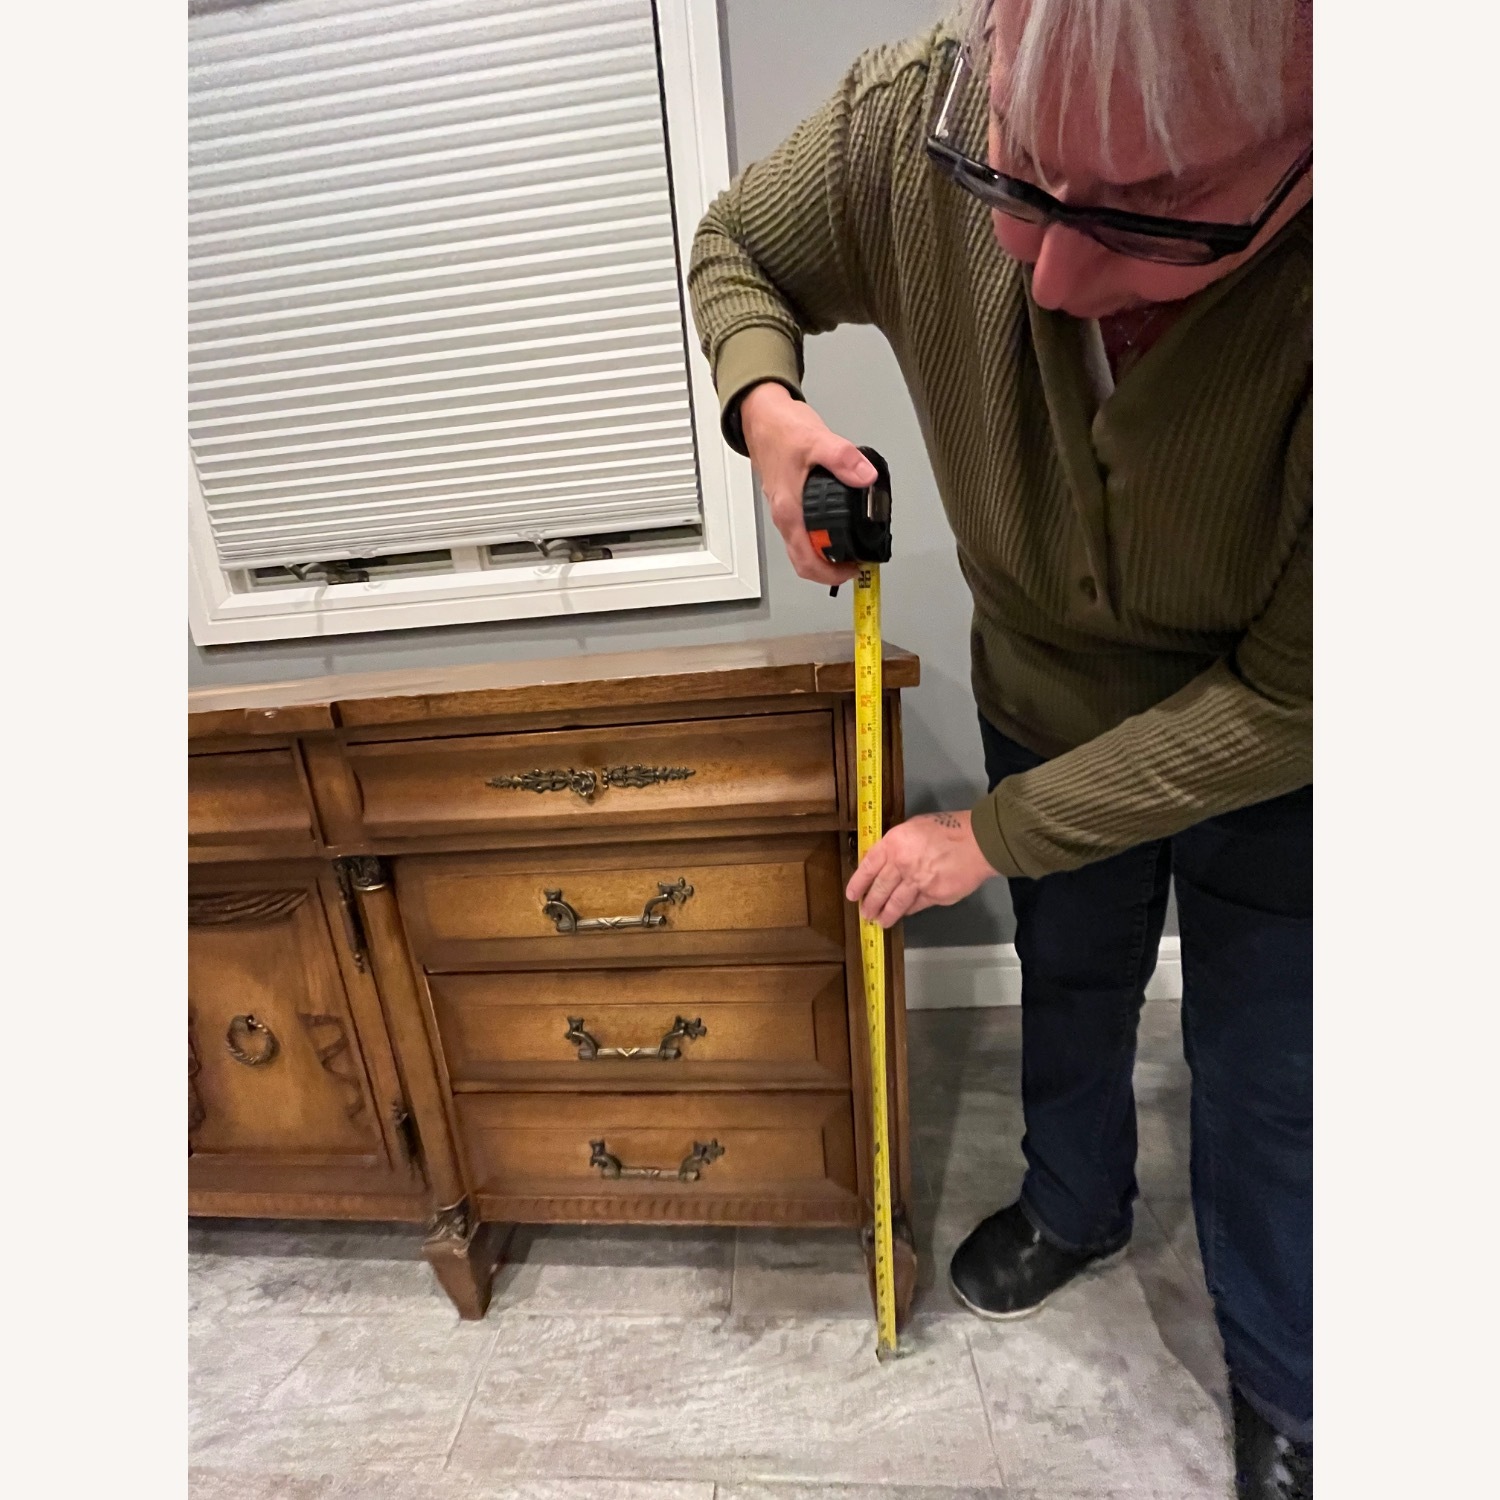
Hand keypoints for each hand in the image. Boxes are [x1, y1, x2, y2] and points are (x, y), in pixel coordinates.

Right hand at [739, 381, 875, 586]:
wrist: (761, 416)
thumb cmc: (781, 429)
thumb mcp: (817, 440)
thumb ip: (844, 459)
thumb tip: (866, 477)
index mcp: (790, 510)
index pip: (807, 560)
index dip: (833, 573)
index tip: (857, 567)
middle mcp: (784, 516)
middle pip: (804, 562)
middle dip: (831, 571)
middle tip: (856, 565)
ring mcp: (785, 511)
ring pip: (802, 549)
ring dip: (826, 556)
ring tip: (851, 549)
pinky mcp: (788, 502)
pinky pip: (802, 532)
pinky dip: (821, 538)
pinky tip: (838, 526)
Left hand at [845, 810, 999, 928]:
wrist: (979, 841)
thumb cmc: (948, 829)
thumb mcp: (914, 827)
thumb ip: (898, 844)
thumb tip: (885, 860)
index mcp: (894, 843)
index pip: (868, 866)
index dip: (858, 883)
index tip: (852, 895)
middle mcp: (902, 864)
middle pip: (880, 888)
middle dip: (870, 903)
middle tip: (865, 913)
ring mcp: (918, 882)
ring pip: (896, 903)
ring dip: (886, 914)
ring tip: (880, 921)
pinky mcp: (934, 896)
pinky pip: (916, 906)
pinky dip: (908, 910)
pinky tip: (904, 913)